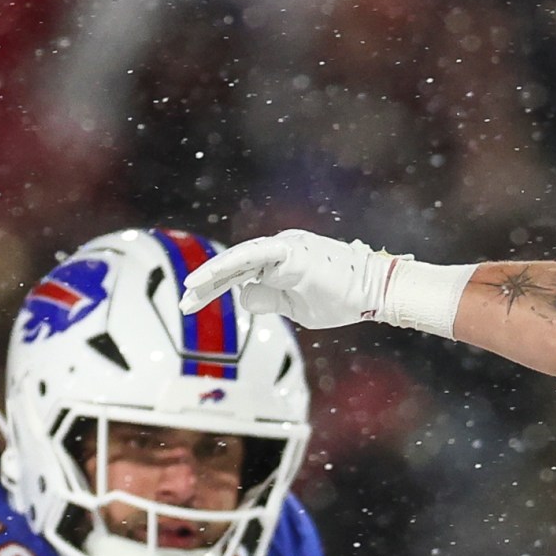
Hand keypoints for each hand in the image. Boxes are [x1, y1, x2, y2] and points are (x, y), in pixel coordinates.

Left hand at [182, 231, 465, 337]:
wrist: (371, 294)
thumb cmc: (340, 300)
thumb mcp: (294, 308)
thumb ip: (268, 300)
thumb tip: (242, 297)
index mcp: (279, 261)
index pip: (239, 273)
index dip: (213, 288)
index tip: (190, 305)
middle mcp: (279, 249)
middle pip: (234, 265)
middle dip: (207, 285)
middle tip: (184, 304)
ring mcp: (286, 248)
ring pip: (240, 259)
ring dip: (213, 275)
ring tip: (190, 291)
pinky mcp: (292, 252)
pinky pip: (255, 256)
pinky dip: (232, 265)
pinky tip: (211, 277)